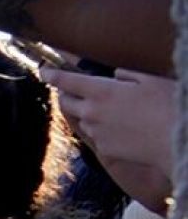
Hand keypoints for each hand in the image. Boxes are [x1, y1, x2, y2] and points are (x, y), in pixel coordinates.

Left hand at [41, 66, 175, 209]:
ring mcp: (96, 132)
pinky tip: (120, 126)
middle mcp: (92, 112)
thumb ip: (127, 73)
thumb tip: (115, 75)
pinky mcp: (104, 148)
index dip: (51, 73)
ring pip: (81, 119)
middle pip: (65, 102)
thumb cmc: (168, 106)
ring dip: (86, 112)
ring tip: (108, 109)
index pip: (66, 80)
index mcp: (101, 91)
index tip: (43, 70)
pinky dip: (101, 128)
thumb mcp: (151, 79)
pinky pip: (96, 135)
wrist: (177, 141)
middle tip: (74, 89)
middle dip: (65, 93)